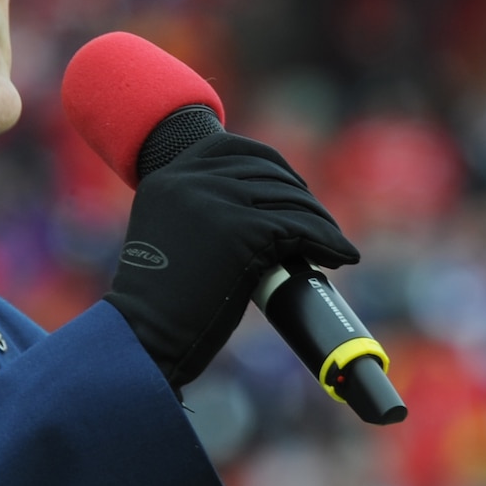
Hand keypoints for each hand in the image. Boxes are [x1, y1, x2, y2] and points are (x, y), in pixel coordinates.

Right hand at [105, 132, 357, 387]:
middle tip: (320, 225)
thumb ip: (200, 211)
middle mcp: (189, 178)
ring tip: (335, 246)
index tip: (294, 188)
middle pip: (267, 173)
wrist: (144, 337)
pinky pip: (299, 228)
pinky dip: (327, 242)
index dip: (273, 165)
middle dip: (301, 198)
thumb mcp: (170, 236)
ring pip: (288, 200)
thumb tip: (260, 210)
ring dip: (320, 222)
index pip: (233, 149)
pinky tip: (341, 255)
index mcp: (169, 176)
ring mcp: (215, 200)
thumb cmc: (158, 305)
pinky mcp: (240, 229)